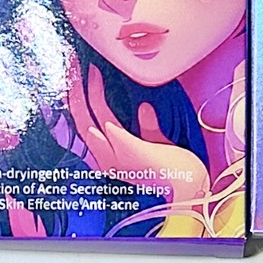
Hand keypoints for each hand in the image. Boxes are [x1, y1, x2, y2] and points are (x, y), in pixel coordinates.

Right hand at [65, 63, 210, 210]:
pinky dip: (106, 117)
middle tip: (71, 66)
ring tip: (86, 70)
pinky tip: (99, 91)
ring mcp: (119, 159)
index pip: (86, 125)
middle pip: (82, 122)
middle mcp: (109, 159)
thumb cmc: (177, 176)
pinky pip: (114, 134)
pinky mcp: (134, 155)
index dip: (79, 101)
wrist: (191, 196)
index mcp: (112, 158)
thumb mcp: (158, 149)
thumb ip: (149, 130)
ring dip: (86, 94)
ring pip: (91, 123)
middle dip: (74, 92)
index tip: (76, 78)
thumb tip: (144, 108)